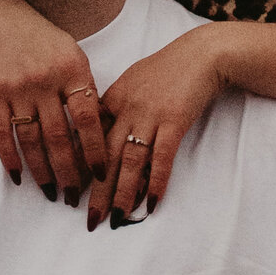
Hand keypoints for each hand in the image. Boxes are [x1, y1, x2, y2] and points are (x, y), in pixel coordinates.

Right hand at [0, 3, 111, 200]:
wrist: (3, 21)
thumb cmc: (47, 44)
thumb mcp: (75, 58)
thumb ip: (87, 92)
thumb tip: (102, 135)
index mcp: (72, 71)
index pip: (88, 118)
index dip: (94, 149)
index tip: (99, 176)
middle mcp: (45, 80)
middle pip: (58, 136)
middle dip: (68, 171)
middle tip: (74, 196)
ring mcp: (17, 87)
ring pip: (30, 139)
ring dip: (41, 170)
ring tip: (50, 192)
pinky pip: (2, 132)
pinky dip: (9, 157)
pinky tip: (18, 177)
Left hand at [89, 29, 229, 225]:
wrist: (202, 55)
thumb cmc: (167, 69)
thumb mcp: (131, 82)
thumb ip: (114, 107)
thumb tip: (101, 136)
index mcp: (111, 99)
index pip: (90, 139)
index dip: (81, 168)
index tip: (73, 192)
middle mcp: (126, 108)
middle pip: (107, 156)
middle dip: (97, 191)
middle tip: (89, 219)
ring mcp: (150, 115)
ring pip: (132, 161)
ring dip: (124, 192)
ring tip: (117, 218)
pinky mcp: (175, 121)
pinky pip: (162, 157)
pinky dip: (157, 181)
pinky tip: (151, 203)